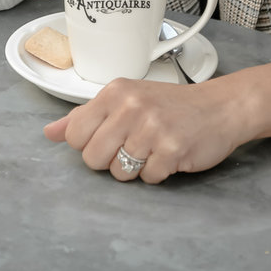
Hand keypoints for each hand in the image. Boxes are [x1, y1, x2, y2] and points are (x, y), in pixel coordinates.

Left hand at [44, 75, 244, 183]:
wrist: (221, 107)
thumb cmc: (171, 105)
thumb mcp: (126, 100)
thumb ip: (86, 116)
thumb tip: (49, 132)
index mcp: (115, 92)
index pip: (76, 135)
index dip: (91, 144)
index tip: (112, 136)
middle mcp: (131, 106)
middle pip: (93, 158)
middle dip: (112, 160)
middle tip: (135, 145)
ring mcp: (152, 127)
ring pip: (120, 172)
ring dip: (137, 167)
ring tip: (155, 148)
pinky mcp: (172, 149)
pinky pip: (148, 179)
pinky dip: (159, 172)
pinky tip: (171, 154)